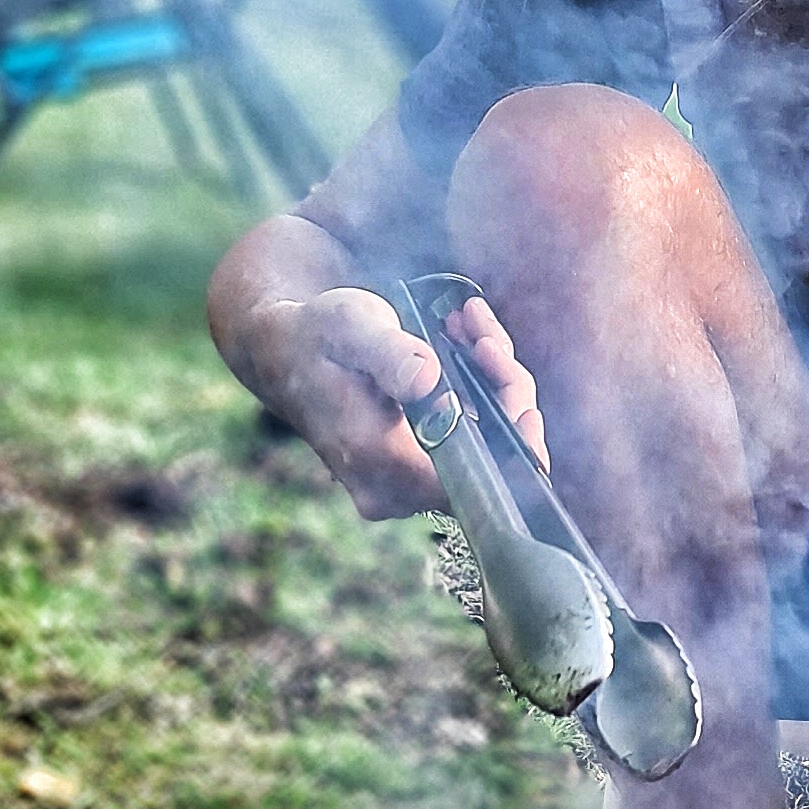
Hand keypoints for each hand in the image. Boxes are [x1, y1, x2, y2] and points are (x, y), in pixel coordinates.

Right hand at [248, 289, 547, 521]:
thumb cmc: (315, 334)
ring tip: (466, 320)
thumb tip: (426, 378)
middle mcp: (393, 488)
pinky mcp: (413, 461)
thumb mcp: (348, 327)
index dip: (512, 450)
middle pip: (484, 459)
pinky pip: (468, 432)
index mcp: (378, 465)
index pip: (471, 484)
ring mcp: (404, 479)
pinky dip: (477, 385)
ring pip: (482, 441)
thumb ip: (386, 353)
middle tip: (478, 329)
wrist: (285, 347)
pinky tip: (465, 338)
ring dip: (490, 378)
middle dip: (499, 389)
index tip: (524, 401)